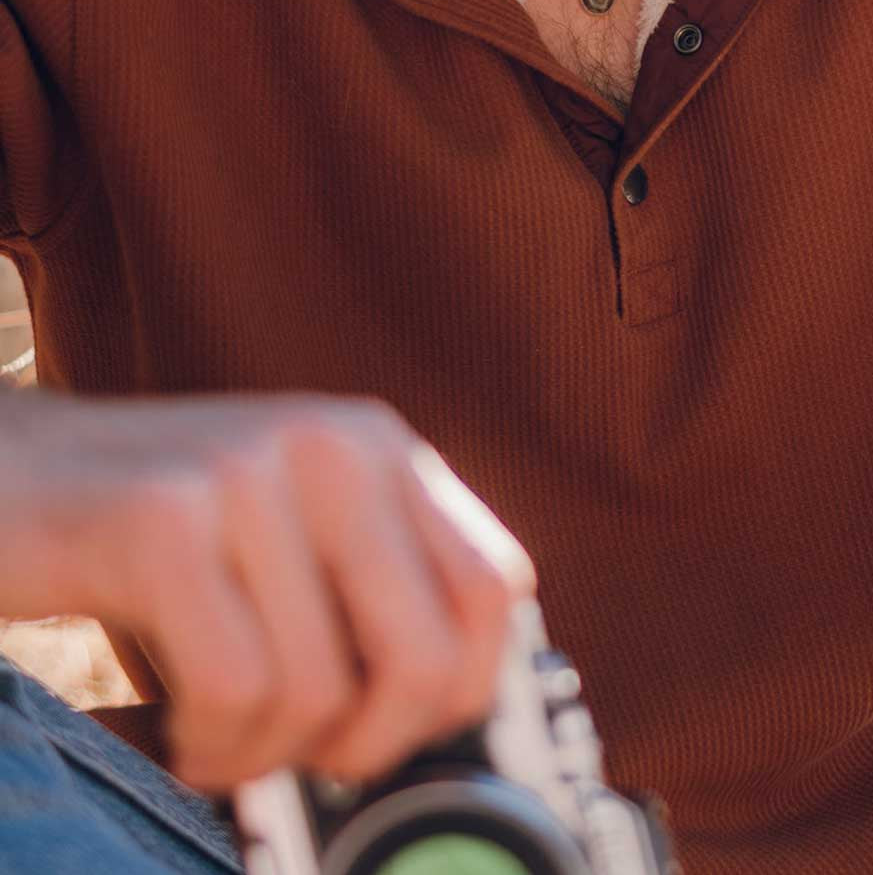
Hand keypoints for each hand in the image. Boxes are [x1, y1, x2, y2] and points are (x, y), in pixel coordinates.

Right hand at [0, 390, 535, 792]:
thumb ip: (369, 595)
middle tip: (299, 756)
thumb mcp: (287, 539)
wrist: (10, 475)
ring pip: (317, 692)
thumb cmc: (153, 536)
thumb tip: (453, 720)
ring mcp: (249, 471)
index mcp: (377, 446)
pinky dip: (202, 743)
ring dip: (258, 755)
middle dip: (365, 747)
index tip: (393, 733)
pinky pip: (233, 690)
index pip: (495, 587)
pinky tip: (167, 724)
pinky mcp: (162, 516)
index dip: (462, 690)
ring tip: (210, 733)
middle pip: (425, 654)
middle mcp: (332, 443)